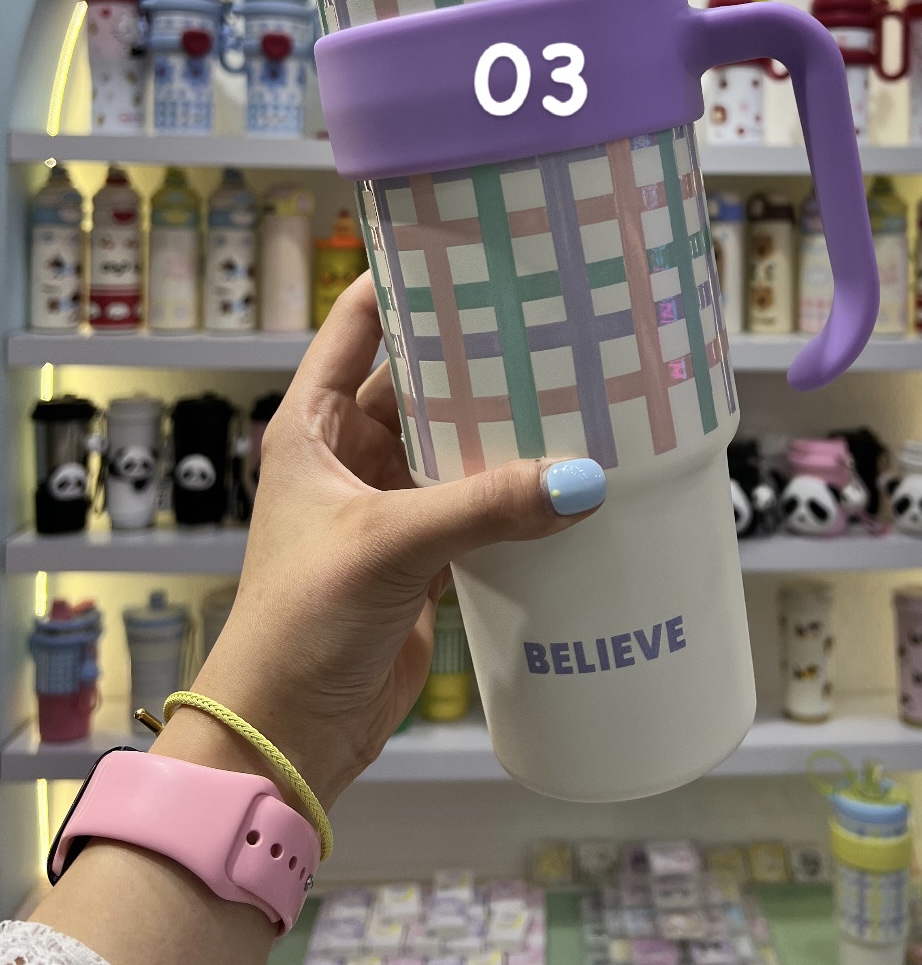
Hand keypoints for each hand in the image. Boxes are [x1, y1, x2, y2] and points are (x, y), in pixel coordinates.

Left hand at [155, 272, 604, 807]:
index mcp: (313, 426)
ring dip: (501, 425)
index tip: (465, 241)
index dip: (401, 277)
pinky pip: (474, 504)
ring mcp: (387, 506)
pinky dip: (512, 491)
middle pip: (418, 381)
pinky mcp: (420, 557)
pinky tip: (565, 474)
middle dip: (475, 354)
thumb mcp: (387, 547)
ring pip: (452, 443)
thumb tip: (582, 479)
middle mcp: (349, 455)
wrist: (285, 734)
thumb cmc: (300, 623)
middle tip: (547, 316)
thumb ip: (483, 507)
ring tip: (573, 383)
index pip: (356, 323)